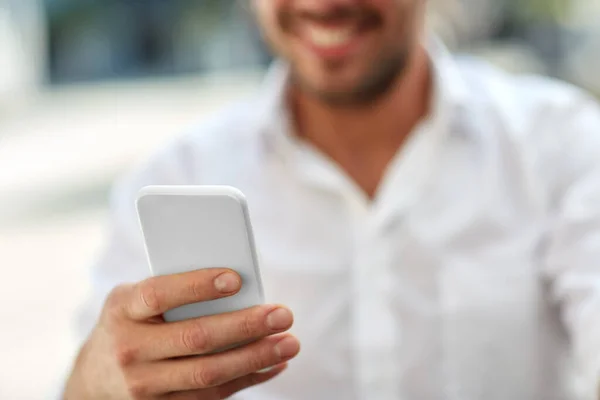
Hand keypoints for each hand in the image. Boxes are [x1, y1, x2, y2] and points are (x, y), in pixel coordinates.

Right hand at [64, 268, 298, 398]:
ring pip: (208, 375)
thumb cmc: (130, 322)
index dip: (197, 286)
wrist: (94, 377)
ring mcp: (144, 386)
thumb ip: (175, 290)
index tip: (236, 279)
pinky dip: (248, 379)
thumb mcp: (136, 299)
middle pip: (195, 339)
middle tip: (282, 315)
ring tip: (289, 343)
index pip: (159, 294)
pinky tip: (274, 365)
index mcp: (123, 309)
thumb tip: (238, 286)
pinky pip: (213, 397)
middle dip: (244, 327)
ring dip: (255, 359)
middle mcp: (130, 349)